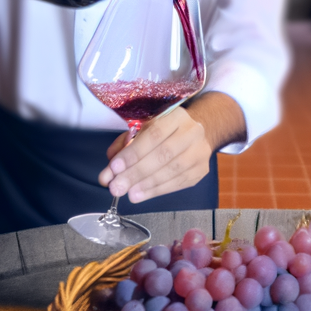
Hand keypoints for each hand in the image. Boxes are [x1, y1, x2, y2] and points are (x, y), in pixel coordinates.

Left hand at [99, 106, 213, 204]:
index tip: (114, 168)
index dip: (133, 153)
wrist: (198, 133)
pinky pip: (178, 183)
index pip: (153, 135)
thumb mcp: (143, 129)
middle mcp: (192, 132)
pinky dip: (157, 190)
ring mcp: (200, 152)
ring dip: (147, 185)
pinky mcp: (201, 170)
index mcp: (176, 116)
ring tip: (128, 194)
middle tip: (116, 187)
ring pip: (172, 171)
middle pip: (163, 155)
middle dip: (136, 173)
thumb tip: (109, 172)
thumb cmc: (165, 131)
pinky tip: (142, 194)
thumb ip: (124, 146)